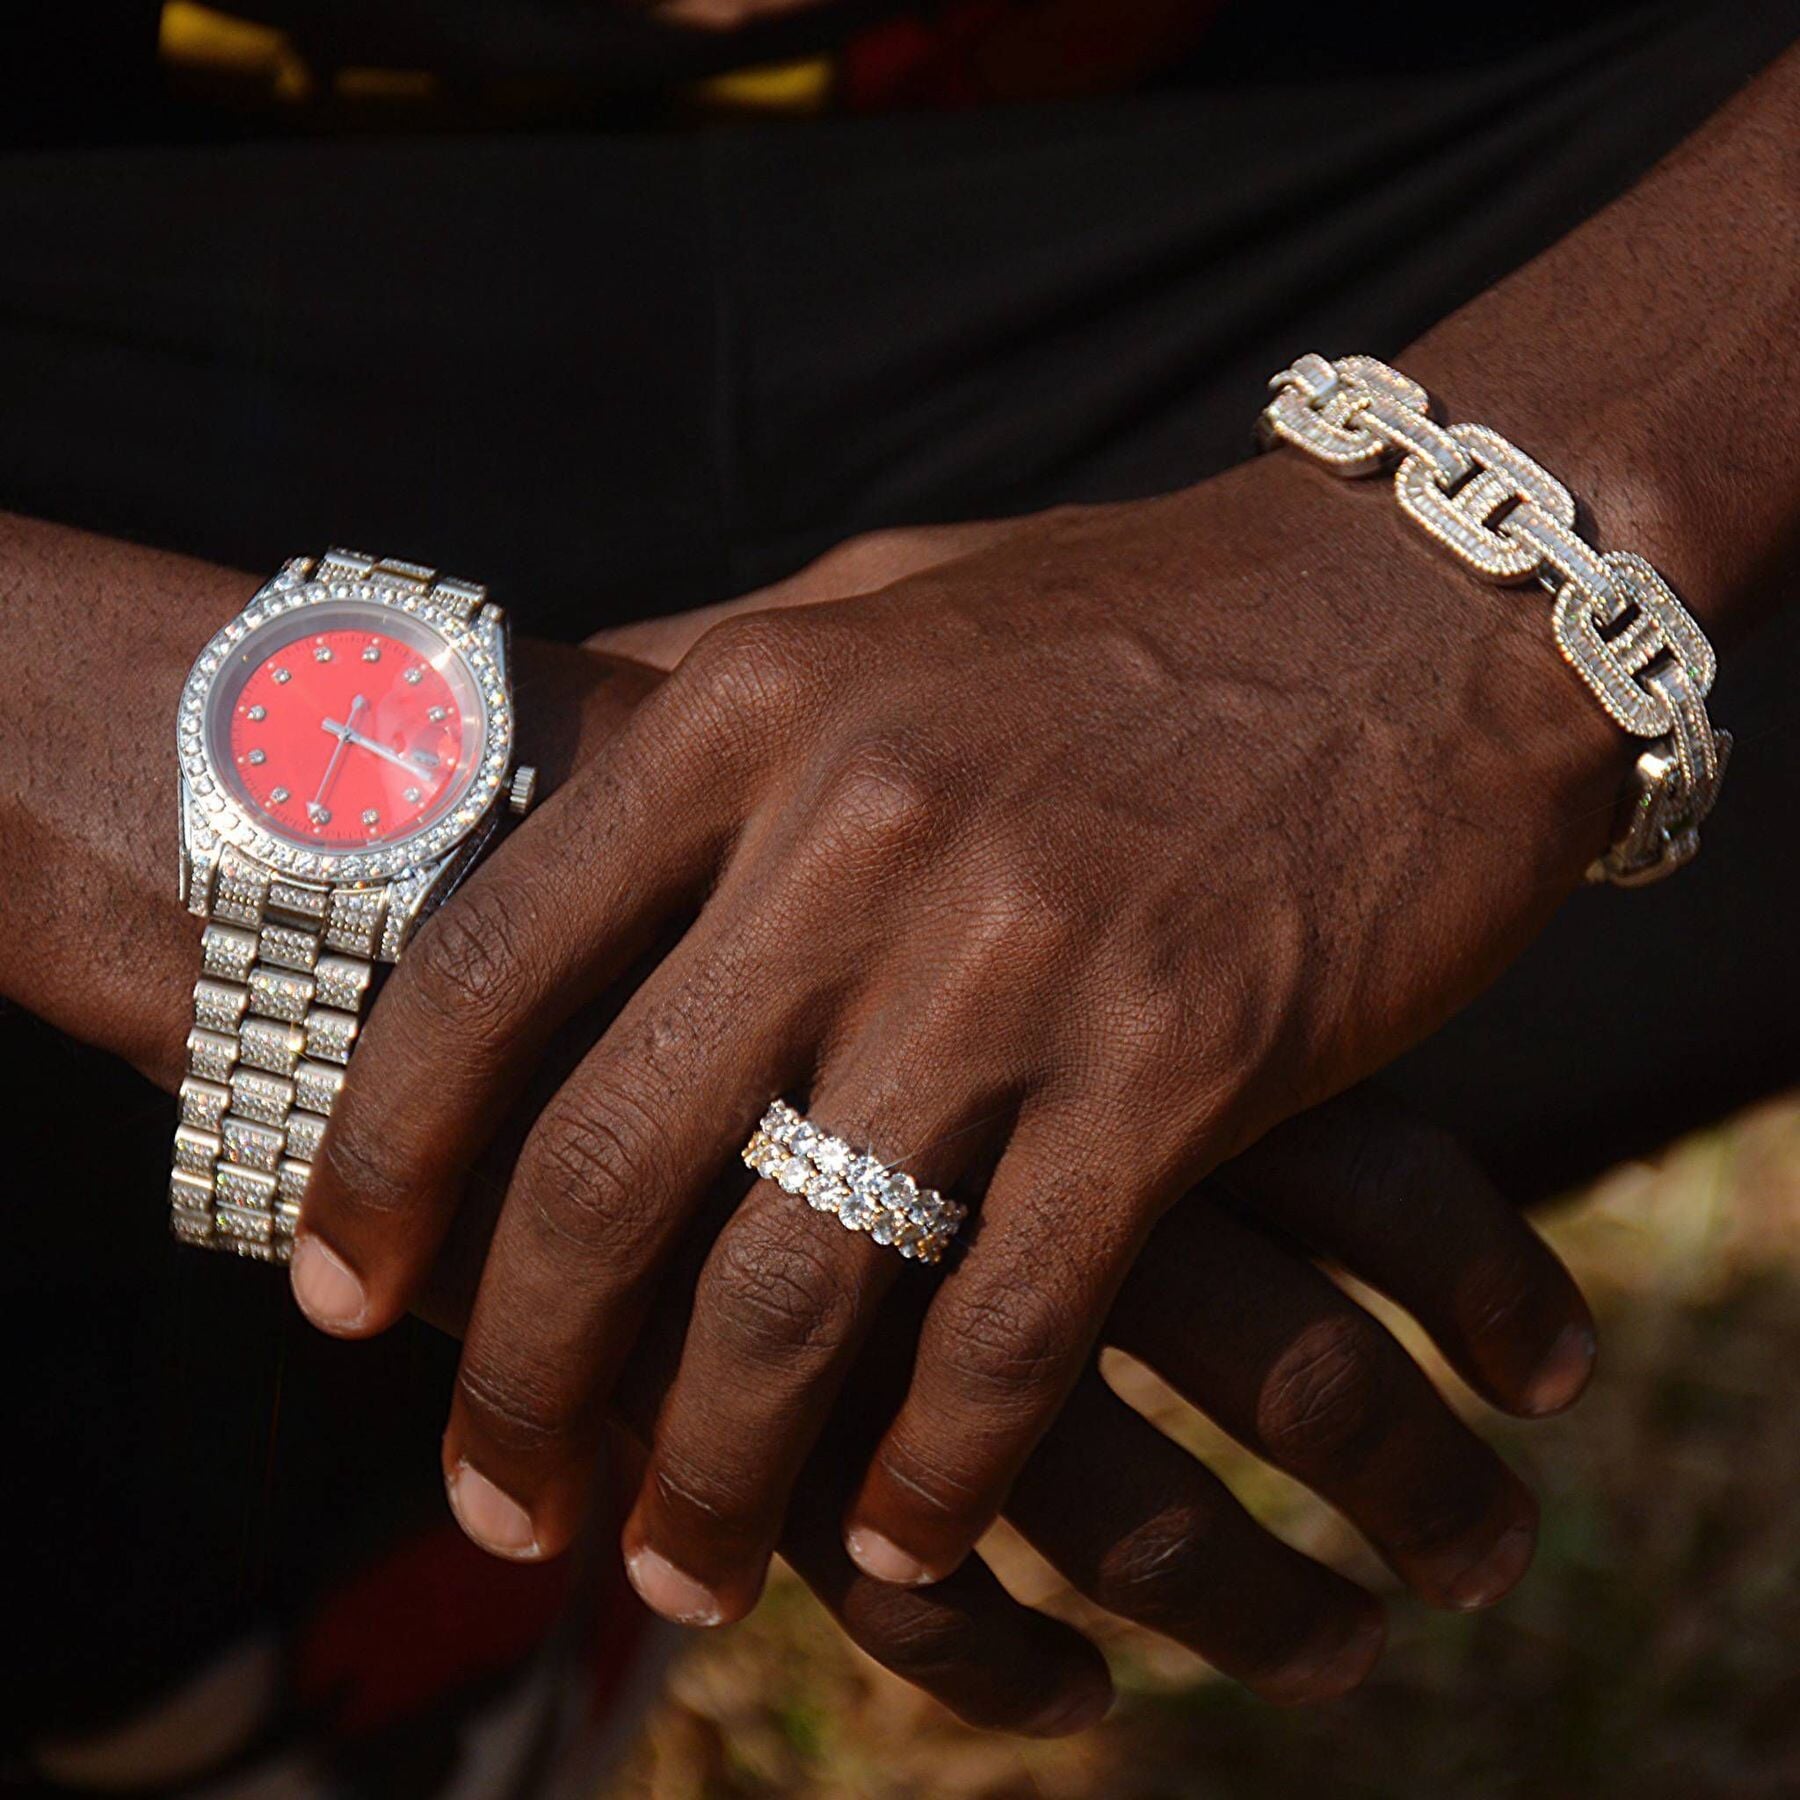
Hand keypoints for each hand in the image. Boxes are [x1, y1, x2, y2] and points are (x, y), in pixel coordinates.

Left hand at [295, 446, 1625, 1618]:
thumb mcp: (886, 597)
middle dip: (523, 1369)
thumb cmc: (1131, 619)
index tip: (341, 1292)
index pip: (487, 966)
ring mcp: (1021, 952)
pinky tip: (903, 1543)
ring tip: (675, 1568)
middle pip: (612, 1162)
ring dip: (716, 1465)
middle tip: (497, 1494)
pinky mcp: (1184, 1057)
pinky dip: (940, 1464)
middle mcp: (857, 831)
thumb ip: (713, 677)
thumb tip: (548, 735)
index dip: (381, 1156)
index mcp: (752, 708)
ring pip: (799, 1282)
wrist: (1427, 603)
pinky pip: (1014, 1322)